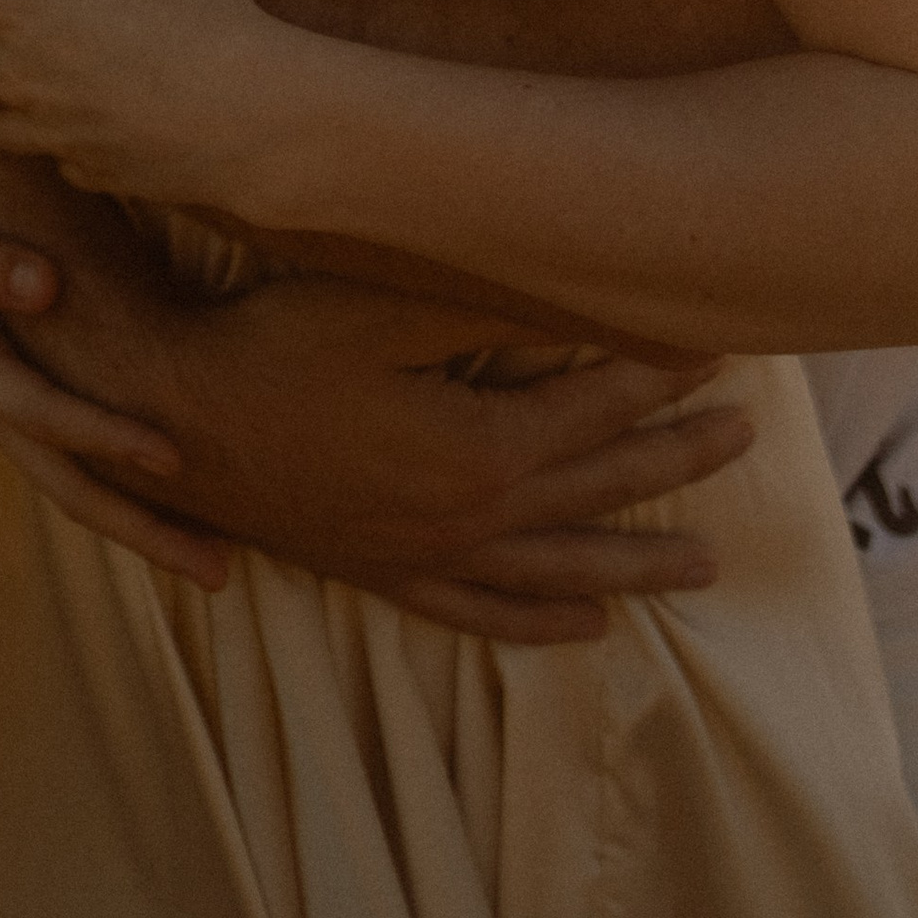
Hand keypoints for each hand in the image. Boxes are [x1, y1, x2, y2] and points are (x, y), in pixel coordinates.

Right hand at [0, 190, 231, 594]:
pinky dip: (107, 485)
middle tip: (226, 578)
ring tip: (211, 557)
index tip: (176, 458)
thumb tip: (50, 286)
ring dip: (137, 522)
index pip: (48, 417)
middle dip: (148, 532)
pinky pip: (57, 459)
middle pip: (72, 487)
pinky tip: (148, 493)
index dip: (109, 436)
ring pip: (68, 483)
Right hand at [87, 271, 752, 642]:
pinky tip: (586, 625)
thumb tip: (576, 292)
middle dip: (677, 459)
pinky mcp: (385, 574)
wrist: (172, 427)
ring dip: (639, 560)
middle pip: (598, 489)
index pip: (597, 407)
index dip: (660, 371)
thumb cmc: (269, 346)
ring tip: (707, 565)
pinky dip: (543, 621)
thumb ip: (481, 304)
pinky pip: (485, 612)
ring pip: (561, 567)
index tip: (716, 341)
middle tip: (745, 434)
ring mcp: (428, 555)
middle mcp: (470, 518)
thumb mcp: (376, 303)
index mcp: (480, 449)